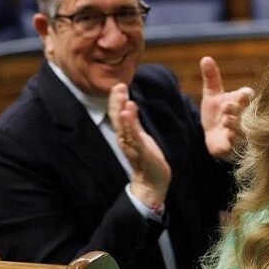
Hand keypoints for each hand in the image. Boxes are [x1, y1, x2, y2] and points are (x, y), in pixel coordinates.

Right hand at [108, 83, 170, 207]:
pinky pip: (133, 137)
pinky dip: (130, 125)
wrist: (152, 182)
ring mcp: (131, 146)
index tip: (118, 85)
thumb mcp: (140, 136)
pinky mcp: (140, 152)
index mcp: (125, 135)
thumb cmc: (146, 159)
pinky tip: (129, 114)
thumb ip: (133, 121)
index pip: (118, 115)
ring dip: (121, 111)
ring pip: (123, 127)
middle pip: (117, 118)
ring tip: (122, 97)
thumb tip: (129, 103)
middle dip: (116, 102)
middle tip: (117, 86)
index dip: (116, 100)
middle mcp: (125, 140)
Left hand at [199, 56, 253, 161]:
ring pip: (243, 130)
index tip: (240, 95)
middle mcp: (246, 117)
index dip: (244, 96)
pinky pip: (238, 146)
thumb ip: (211, 78)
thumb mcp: (212, 94)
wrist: (210, 136)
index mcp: (243, 102)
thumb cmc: (215, 113)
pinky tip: (228, 136)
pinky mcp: (235, 148)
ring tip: (225, 120)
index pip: (248, 96)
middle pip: (246, 113)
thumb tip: (205, 58)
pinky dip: (234, 141)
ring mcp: (242, 133)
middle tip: (226, 106)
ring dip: (235, 125)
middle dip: (237, 109)